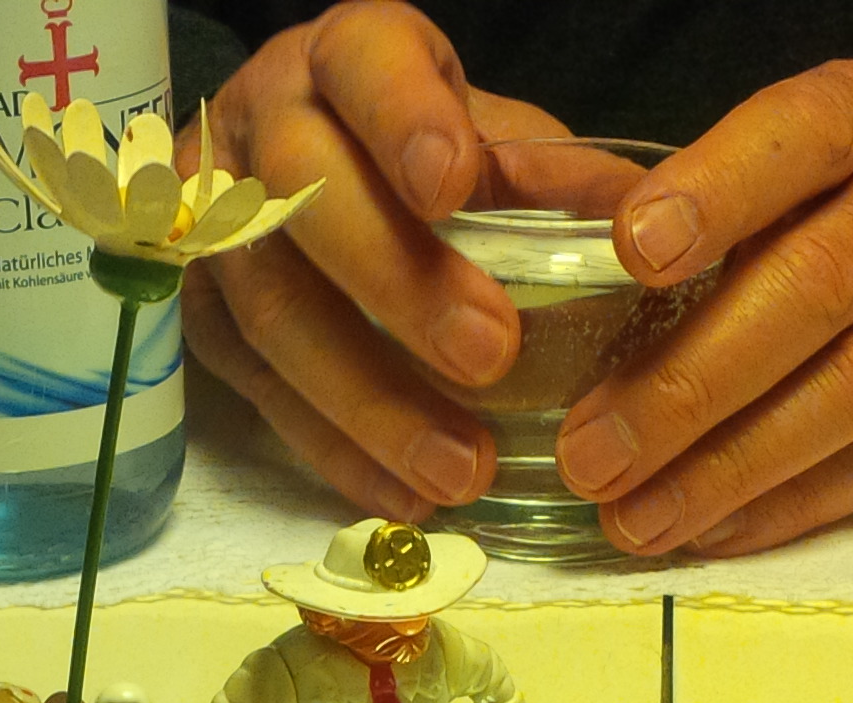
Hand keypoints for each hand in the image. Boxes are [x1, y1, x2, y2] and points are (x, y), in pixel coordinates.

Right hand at [181, 3, 570, 519]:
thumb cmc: (418, 152)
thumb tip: (655, 236)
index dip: (401, 120)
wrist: (307, 171)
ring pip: (272, 309)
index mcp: (346, 57)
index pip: (364, 67)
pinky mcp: (197, 312)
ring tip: (462, 469)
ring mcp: (210, 222)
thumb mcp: (490, 139)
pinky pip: (256, 390)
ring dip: (369, 399)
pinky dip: (334, 450)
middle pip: (303, 195)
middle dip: (397, 280)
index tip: (452, 184)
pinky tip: (400, 496)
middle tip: (491, 354)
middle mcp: (260, 125)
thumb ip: (560, 180)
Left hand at [551, 68, 852, 555]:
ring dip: (734, 466)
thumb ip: (731, 197)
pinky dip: (797, 503)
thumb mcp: (833, 139)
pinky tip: (715, 531)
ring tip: (635, 515)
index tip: (636, 250)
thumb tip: (591, 291)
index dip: (717, 195)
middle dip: (693, 383)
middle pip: (815, 291)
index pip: (796, 142)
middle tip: (594, 451)